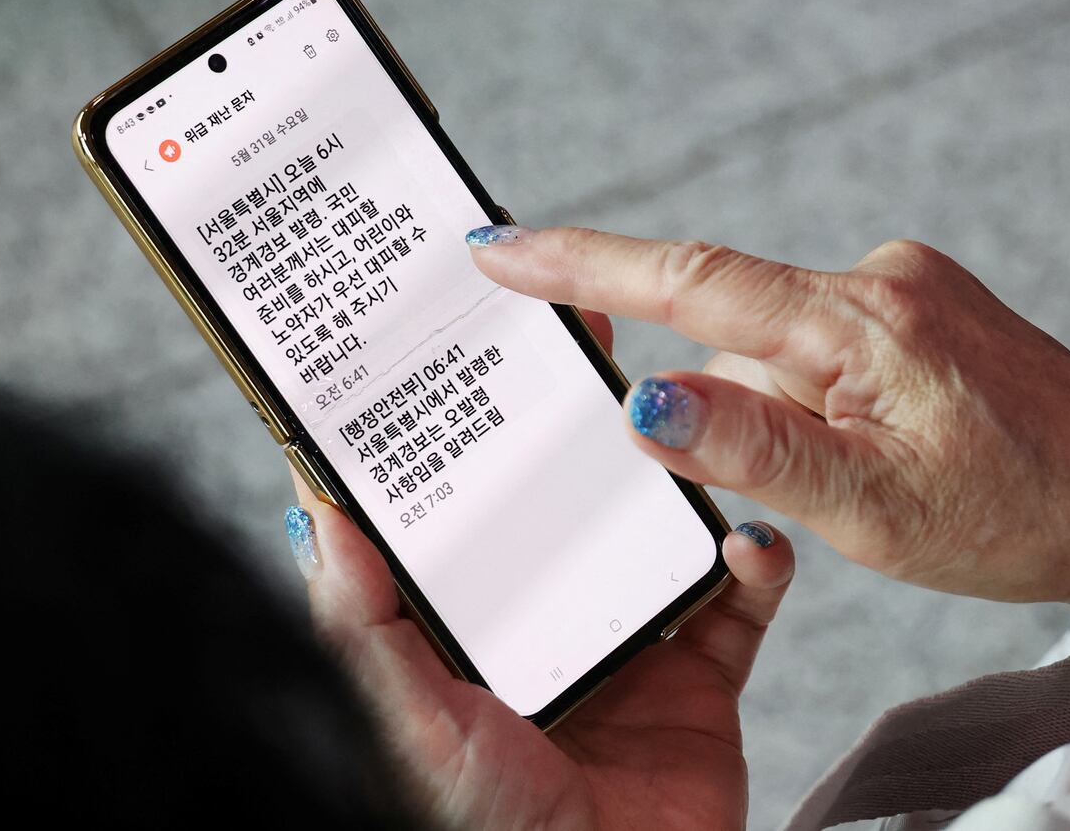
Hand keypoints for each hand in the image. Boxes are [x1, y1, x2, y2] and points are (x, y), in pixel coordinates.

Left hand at [287, 311, 794, 830]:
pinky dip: (756, 566)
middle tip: (587, 348)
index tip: (463, 354)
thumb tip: (313, 512)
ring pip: (658, 535)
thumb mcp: (406, 721)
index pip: (461, 517)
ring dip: (677, 475)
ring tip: (684, 419)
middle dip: (579, 427)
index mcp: (469, 631)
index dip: (462, 437)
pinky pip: (740, 608)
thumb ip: (361, 623)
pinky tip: (749, 539)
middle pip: (567, 505)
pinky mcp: (703, 687)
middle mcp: (547, 628)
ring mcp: (628, 651)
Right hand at [469, 227, 1069, 622]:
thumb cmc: (1017, 512)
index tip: (504, 253)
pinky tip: (873, 450)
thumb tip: (648, 402)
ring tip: (869, 480)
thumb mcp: (872, 507)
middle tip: (785, 471)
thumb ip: (753, 448)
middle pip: (729, 322)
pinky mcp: (917, 307)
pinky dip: (812, 397)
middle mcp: (878, 282)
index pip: (692, 279)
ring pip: (776, 345)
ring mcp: (902, 289)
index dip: (584, 265)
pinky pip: (820, 344)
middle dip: (715, 394)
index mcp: (861, 324)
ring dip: (779, 411)